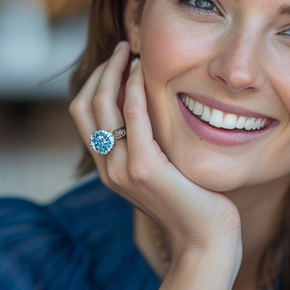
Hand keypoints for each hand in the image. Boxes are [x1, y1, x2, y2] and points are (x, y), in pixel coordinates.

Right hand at [69, 42, 241, 267]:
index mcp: (108, 168)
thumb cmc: (194, 204)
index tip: (119, 61)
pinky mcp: (143, 168)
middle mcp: (107, 168)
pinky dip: (134, 89)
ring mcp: (121, 169)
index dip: (96, 82)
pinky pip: (132, 117)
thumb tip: (153, 112)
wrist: (205, 241)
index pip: (84, 114)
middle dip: (102, 71)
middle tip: (125, 48)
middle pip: (84, 105)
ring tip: (134, 52)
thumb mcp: (165, 170)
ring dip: (116, 72)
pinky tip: (146, 73)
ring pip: (101, 106)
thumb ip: (151, 146)